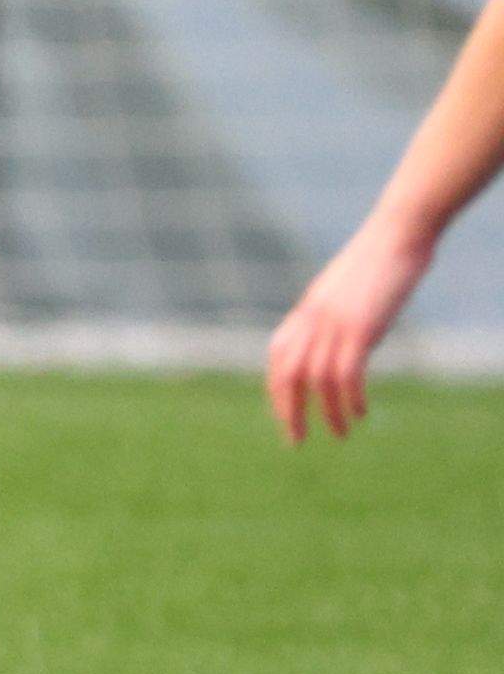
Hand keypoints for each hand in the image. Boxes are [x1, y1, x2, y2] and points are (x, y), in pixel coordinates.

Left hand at [267, 222, 431, 443]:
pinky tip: (360, 412)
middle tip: (296, 440)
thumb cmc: (376, 261)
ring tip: (340, 434)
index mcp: (305, 311)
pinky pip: (346, 374)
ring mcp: (333, 324)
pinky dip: (350, 398)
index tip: (285, 414)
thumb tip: (343, 348)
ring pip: (317, 381)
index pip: (278, 357)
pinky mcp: (360, 328)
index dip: (278, 389)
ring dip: (327, 413)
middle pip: (287, 374)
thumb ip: (334, 320)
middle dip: (288, 410)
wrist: (395, 234)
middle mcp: (311, 320)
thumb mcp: (344, 293)